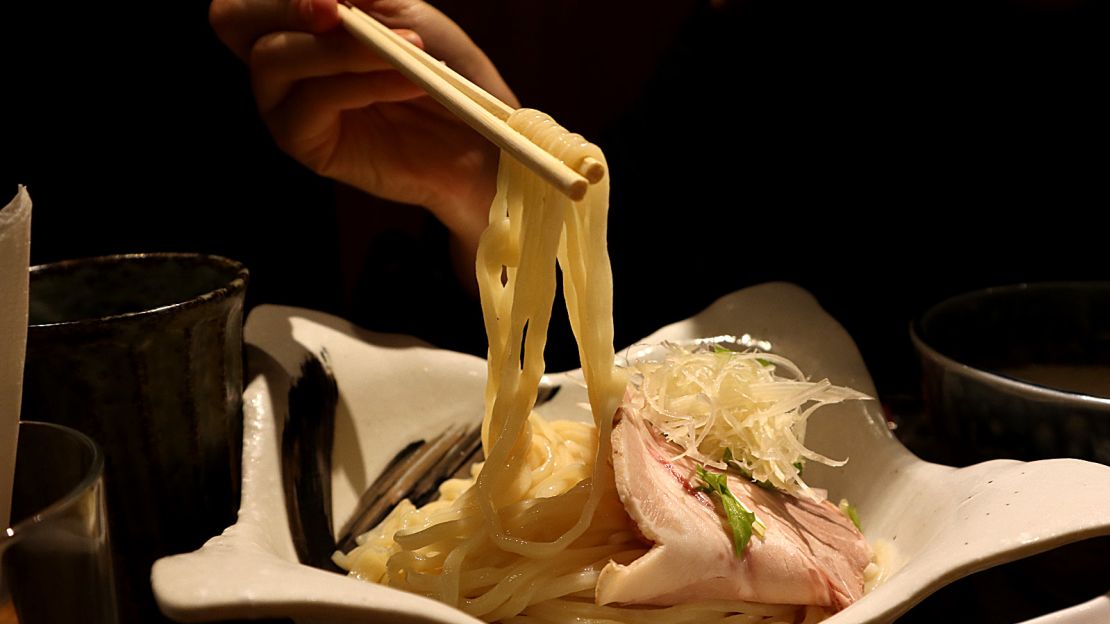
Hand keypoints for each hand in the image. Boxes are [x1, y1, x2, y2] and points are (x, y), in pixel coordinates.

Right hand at [209, 0, 516, 255]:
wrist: (476, 132)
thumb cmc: (442, 66)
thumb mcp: (401, 11)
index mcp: (294, 19)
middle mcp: (278, 58)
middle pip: (231, 19)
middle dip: (281, 5)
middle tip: (335, 9)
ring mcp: (285, 102)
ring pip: (274, 57)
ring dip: (342, 48)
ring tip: (407, 51)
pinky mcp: (303, 142)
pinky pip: (314, 100)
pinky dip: (362, 82)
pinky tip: (408, 81)